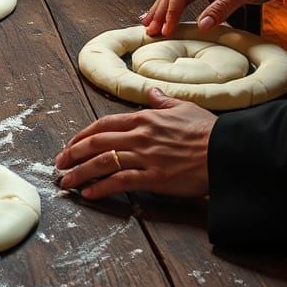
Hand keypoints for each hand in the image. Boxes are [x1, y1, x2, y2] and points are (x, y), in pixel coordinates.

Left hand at [54, 89, 215, 199]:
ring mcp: (145, 157)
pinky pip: (120, 182)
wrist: (227, 152)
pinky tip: (89, 194)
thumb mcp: (184, 108)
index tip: (72, 143)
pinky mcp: (153, 178)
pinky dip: (101, 188)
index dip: (84, 134)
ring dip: (81, 172)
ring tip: (66, 181)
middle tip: (60, 163)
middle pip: (97, 142)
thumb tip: (151, 92)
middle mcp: (140, 135)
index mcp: (145, 117)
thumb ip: (163, 102)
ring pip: (103, 162)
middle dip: (74, 153)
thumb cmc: (209, 131)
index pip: (105, 123)